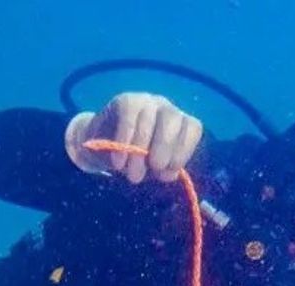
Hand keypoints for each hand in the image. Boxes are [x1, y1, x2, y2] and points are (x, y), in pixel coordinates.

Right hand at [65, 92, 202, 183]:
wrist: (102, 147)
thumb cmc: (135, 160)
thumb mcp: (152, 168)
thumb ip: (163, 170)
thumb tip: (169, 173)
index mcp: (180, 124)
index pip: (192, 128)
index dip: (184, 149)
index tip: (170, 169)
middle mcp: (166, 108)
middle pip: (172, 119)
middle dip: (165, 146)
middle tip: (155, 167)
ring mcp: (146, 102)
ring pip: (147, 121)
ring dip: (140, 151)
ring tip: (133, 176)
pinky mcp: (126, 101)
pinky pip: (128, 119)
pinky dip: (124, 143)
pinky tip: (119, 163)